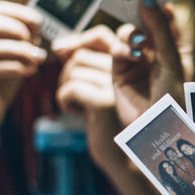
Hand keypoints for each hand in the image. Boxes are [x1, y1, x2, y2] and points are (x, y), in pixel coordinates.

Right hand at [0, 0, 45, 142]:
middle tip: (36, 43)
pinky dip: (16, 67)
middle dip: (16, 29)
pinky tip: (30, 71)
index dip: (15, 11)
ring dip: (20, 51)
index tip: (38, 22)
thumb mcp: (14, 57)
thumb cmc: (1, 83)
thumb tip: (37, 24)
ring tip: (38, 58)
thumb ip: (23, 40)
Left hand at [52, 25, 123, 166]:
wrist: (125, 158)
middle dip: (68, 73)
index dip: (79, 42)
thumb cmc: (111, 122)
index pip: (102, 36)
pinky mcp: (106, 103)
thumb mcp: (104, 86)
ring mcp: (121, 86)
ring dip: (66, 86)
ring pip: (75, 69)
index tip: (62, 54)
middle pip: (82, 55)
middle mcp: (133, 70)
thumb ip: (90, 64)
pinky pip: (71, 88)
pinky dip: (65, 100)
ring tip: (78, 104)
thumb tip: (59, 47)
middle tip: (74, 93)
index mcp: (135, 62)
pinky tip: (76, 113)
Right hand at [112, 0, 184, 126]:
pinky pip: (118, 50)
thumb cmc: (173, 96)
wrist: (157, 128)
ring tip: (139, 43)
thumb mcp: (170, 57)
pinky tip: (134, 56)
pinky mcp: (120, 72)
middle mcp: (156, 53)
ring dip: (132, 33)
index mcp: (176, 47)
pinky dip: (123, 49)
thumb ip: (158, 26)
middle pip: (144, 22)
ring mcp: (138, 62)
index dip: (160, 1)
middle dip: (140, 10)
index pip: (167, 17)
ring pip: (129, 33)